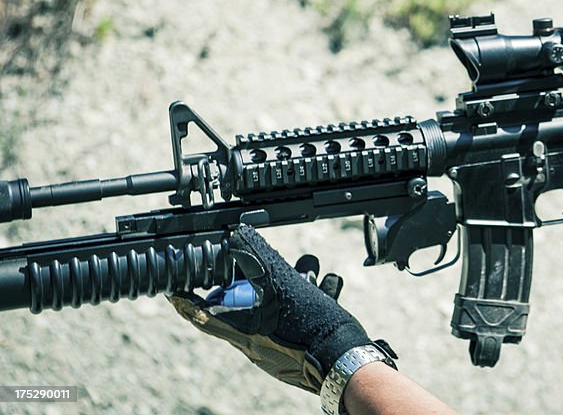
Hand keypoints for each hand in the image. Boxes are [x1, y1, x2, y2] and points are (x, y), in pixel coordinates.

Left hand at [169, 225, 371, 393]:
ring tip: (311, 269)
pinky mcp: (301, 347)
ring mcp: (280, 348)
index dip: (188, 301)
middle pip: (248, 306)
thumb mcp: (285, 289)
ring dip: (295, 283)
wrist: (348, 365)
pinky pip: (301, 317)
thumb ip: (260, 262)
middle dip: (260, 279)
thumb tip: (239, 236)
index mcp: (246, 335)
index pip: (205, 316)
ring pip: (279, 308)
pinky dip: (314, 297)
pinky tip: (330, 284)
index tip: (174, 291)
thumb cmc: (314, 332)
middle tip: (259, 264)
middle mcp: (259, 345)